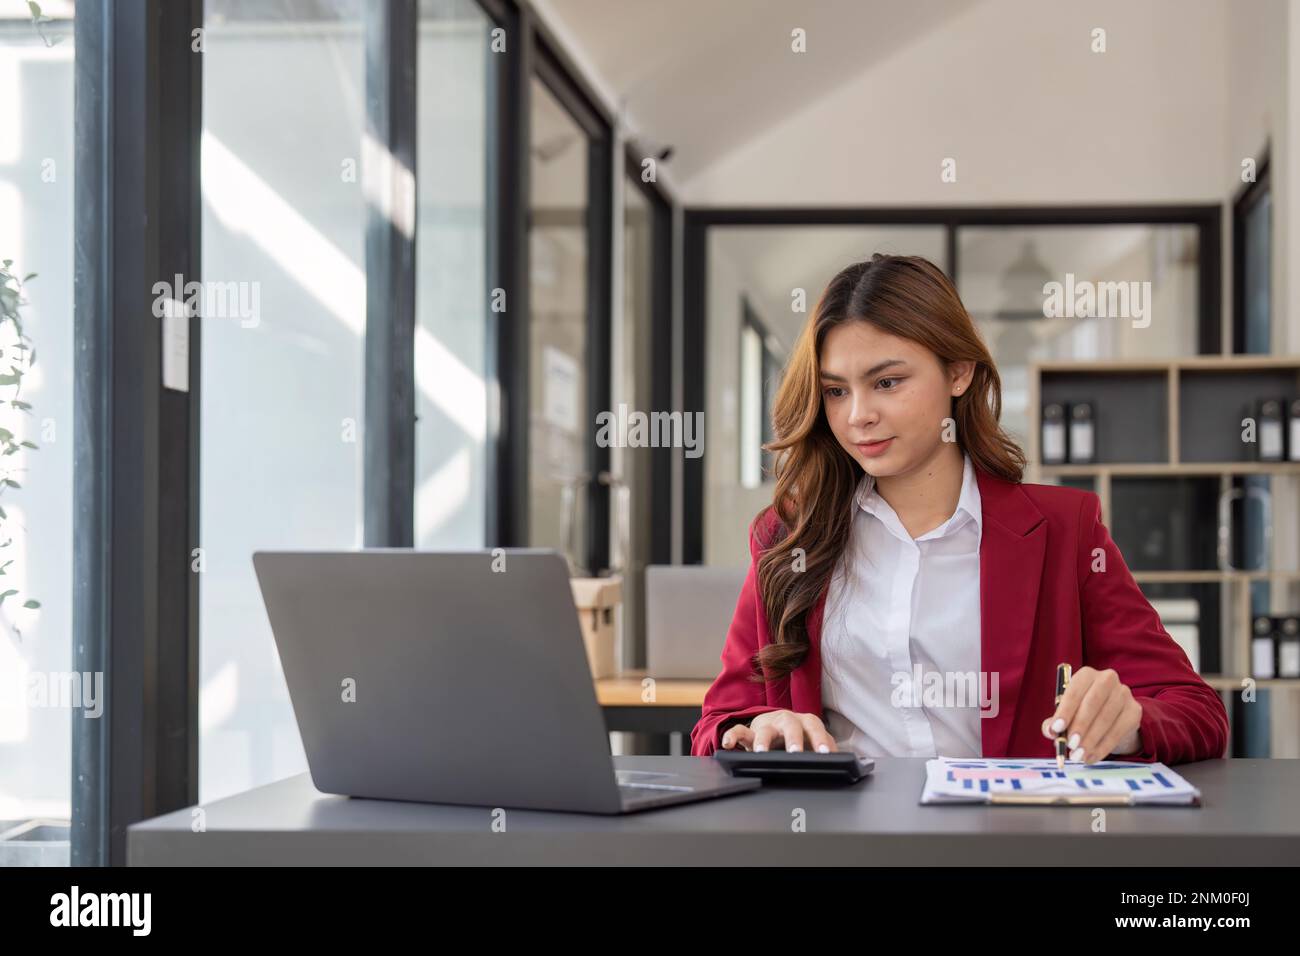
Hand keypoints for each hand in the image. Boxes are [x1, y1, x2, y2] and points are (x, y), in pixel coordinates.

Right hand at [720, 710, 837, 752]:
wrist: (771, 727)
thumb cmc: (796, 738)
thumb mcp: (811, 742)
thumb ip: (825, 749)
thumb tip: (847, 765)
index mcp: (805, 722)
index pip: (815, 728)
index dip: (820, 740)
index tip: (826, 755)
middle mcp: (786, 720)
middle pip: (791, 725)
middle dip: (794, 739)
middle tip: (796, 754)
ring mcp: (766, 725)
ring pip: (764, 729)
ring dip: (763, 740)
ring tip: (761, 753)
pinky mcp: (749, 733)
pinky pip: (738, 731)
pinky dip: (732, 736)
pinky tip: (728, 744)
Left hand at [1041, 667, 1142, 763]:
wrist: (1113, 718)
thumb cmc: (1082, 712)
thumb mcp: (1066, 714)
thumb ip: (1054, 722)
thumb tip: (1050, 732)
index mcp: (1086, 675)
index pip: (1075, 691)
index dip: (1065, 711)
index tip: (1056, 729)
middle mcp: (1107, 679)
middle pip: (1093, 703)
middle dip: (1080, 726)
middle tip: (1070, 745)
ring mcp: (1124, 693)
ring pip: (1106, 719)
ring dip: (1091, 740)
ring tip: (1077, 756)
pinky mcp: (1135, 710)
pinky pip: (1119, 731)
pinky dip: (1103, 747)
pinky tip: (1091, 757)